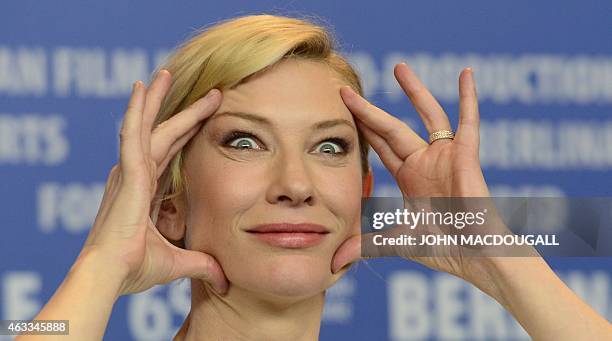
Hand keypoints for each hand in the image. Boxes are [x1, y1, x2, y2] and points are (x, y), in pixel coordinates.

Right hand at [78, 70, 227, 295]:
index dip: (188, 133)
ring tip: (166, 73)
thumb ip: (202, 265)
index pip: (171, 153)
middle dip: (186, 112)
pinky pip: (132, 133)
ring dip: (158, 99)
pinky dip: (137, 109)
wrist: (111, 276)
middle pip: (165, 134)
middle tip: (210, 92)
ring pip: (148, 126)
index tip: (208, 116)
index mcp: (146, 191)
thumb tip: (225, 281)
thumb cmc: (134, 270)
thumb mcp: (178, 262)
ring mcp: (129, 172)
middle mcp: (136, 176)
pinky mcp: (126, 173)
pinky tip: (142, 86)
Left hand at [332, 63, 503, 283]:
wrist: (476, 256)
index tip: (342, 112)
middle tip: (347, 90)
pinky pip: (469, 121)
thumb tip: (334, 261)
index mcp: (409, 178)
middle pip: (391, 128)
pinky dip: (468, 97)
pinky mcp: (466, 155)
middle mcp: (424, 162)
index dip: (361, 129)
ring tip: (398, 68)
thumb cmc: (444, 249)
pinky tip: (466, 73)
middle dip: (368, 110)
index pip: (379, 146)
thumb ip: (367, 245)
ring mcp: (445, 156)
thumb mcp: (397, 242)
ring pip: (427, 115)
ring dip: (414, 91)